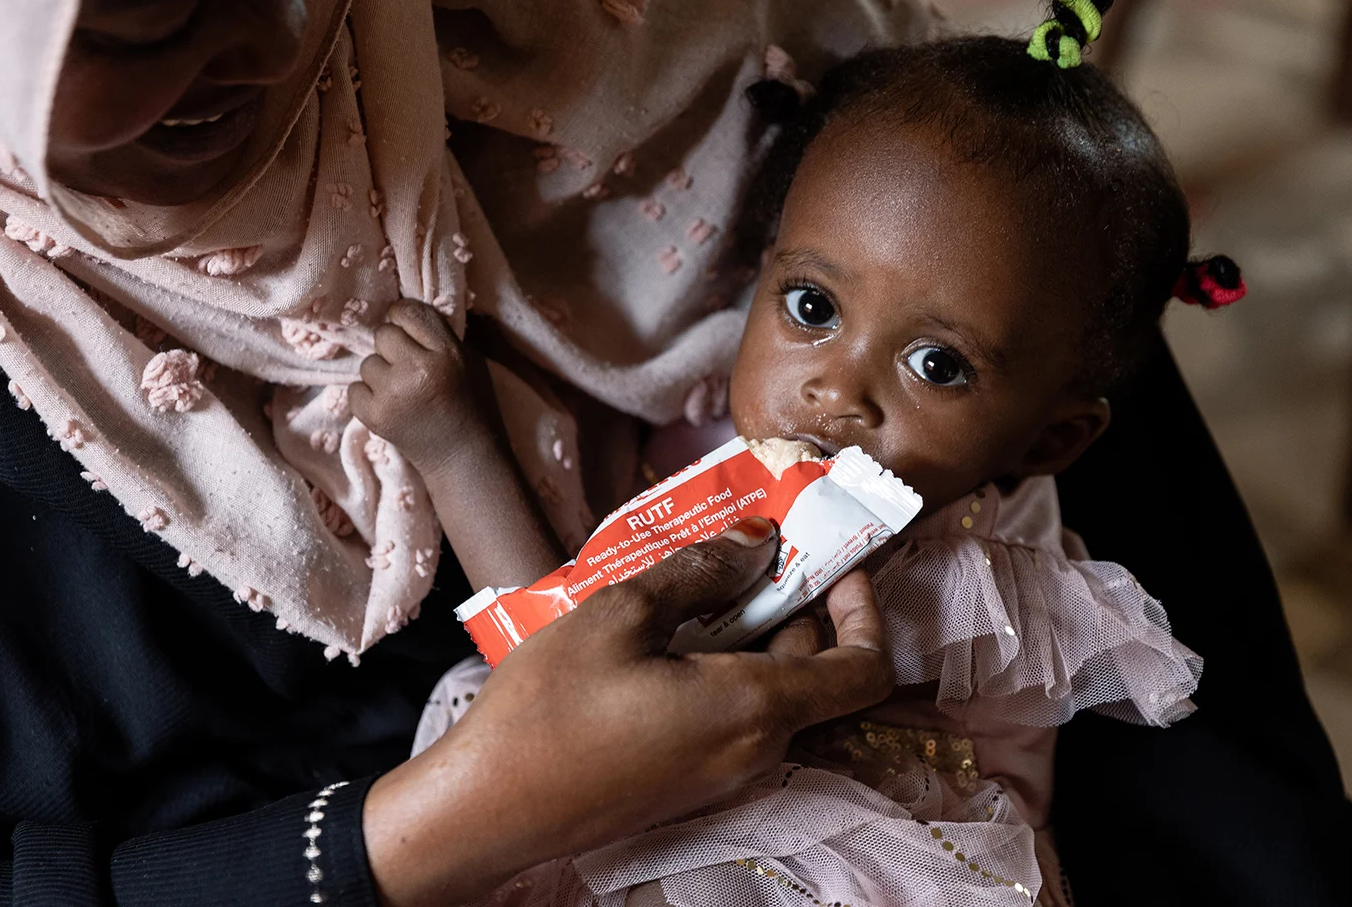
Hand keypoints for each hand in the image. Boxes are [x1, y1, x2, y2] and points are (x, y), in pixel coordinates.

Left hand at [349, 300, 494, 475]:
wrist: (464, 459)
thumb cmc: (471, 406)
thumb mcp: (470, 362)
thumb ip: (440, 337)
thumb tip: (404, 315)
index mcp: (446, 353)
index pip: (409, 312)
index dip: (404, 319)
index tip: (408, 332)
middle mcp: (417, 369)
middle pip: (383, 334)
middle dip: (394, 349)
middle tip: (409, 369)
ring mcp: (393, 394)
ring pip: (368, 363)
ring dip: (381, 375)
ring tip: (403, 393)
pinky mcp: (374, 416)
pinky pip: (354, 389)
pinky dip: (368, 397)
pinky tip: (390, 407)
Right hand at [361, 518, 894, 905]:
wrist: (484, 810)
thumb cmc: (548, 710)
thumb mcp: (621, 613)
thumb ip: (701, 572)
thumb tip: (759, 541)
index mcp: (755, 709)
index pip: (865, 669)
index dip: (867, 609)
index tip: (838, 560)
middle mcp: (754, 751)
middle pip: (815, 672)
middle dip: (799, 603)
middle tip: (756, 545)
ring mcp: (721, 774)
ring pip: (769, 690)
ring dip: (754, 631)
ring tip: (700, 577)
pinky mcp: (685, 782)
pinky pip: (730, 715)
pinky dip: (722, 665)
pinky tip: (666, 629)